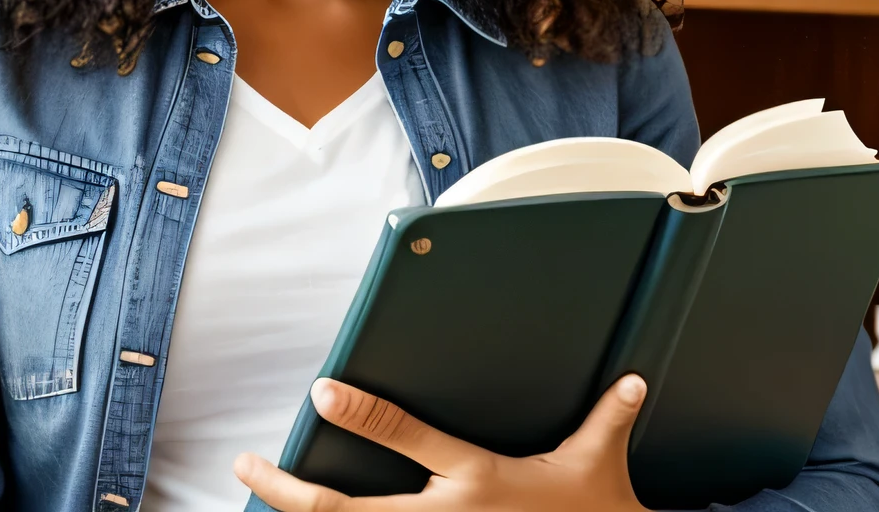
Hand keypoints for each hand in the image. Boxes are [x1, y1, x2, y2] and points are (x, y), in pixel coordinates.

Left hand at [234, 374, 651, 511]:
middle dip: (288, 487)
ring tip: (257, 489)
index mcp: (477, 477)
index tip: (322, 394)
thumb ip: (606, 417)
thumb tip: (631, 381)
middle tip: (247, 465)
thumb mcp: (596, 463)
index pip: (406, 437)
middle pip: (346, 510)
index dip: (362, 414)